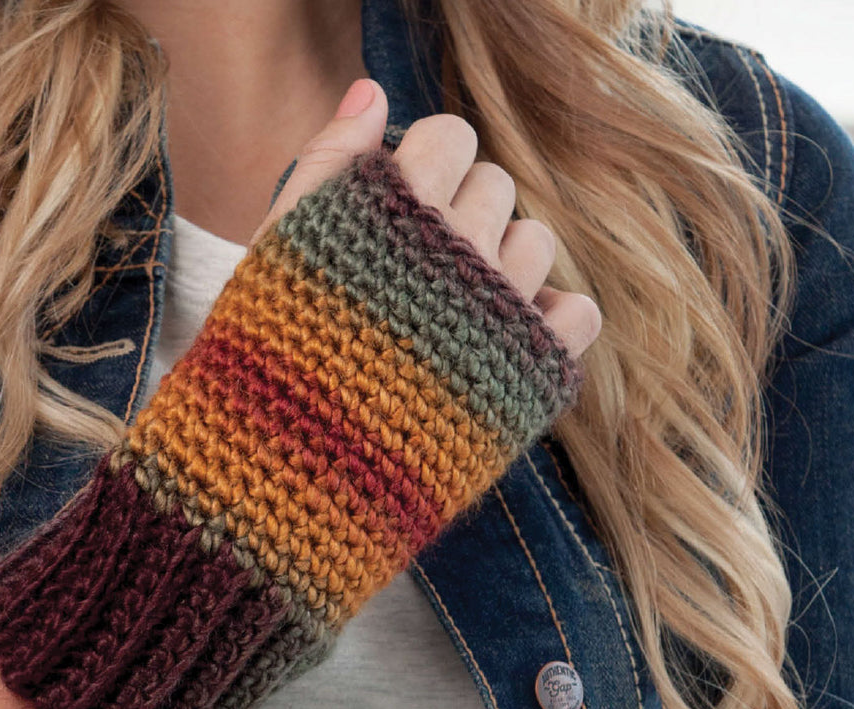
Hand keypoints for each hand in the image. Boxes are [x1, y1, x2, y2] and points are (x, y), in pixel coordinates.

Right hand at [252, 77, 599, 356]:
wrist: (297, 472)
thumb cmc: (275, 358)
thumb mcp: (276, 250)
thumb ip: (324, 162)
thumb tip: (373, 92)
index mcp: (398, 210)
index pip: (451, 137)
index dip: (428, 167)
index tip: (401, 209)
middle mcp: (459, 248)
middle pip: (496, 186)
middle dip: (462, 214)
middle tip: (419, 272)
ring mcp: (502, 309)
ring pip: (537, 243)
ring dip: (503, 264)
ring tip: (456, 311)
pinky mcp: (533, 370)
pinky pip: (578, 313)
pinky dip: (551, 320)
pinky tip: (505, 341)